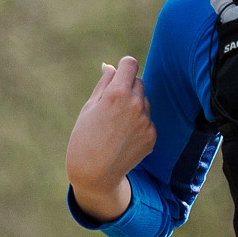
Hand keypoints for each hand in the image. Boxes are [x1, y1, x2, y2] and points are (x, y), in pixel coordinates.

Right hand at [65, 56, 155, 222]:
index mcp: (117, 93)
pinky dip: (139, 125)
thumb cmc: (85, 137)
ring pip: (144, 101)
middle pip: (139, 81)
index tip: (119, 75)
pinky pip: (147, 120)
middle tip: (112, 105)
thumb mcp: (89, 107)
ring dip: (134, 106)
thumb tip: (112, 67)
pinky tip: (124, 138)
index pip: (130, 63)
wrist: (95, 173)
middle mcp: (135, 104)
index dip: (124, 67)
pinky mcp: (152, 136)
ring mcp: (146, 121)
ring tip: (116, 125)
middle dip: (128, 87)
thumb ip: (104, 84)